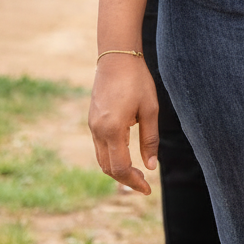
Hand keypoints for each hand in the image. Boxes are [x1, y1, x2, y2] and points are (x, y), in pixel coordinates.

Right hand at [88, 54, 159, 194]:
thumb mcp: (150, 109)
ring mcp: (92, 124)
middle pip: (107, 168)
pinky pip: (99, 146)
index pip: (120, 168)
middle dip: (125, 179)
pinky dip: (111, 156)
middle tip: (144, 184)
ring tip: (136, 172)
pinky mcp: (92, 119)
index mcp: (113, 129)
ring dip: (117, 169)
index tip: (148, 188)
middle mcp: (98, 130)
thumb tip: (151, 167)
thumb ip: (150, 140)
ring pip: (101, 158)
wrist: (117, 55)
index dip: (133, 181)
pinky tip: (126, 153)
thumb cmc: (137, 80)